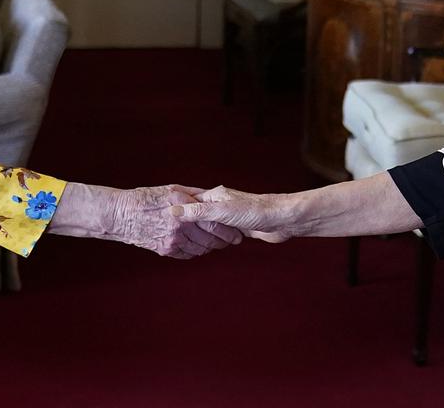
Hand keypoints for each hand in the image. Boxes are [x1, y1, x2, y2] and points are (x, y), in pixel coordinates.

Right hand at [107, 185, 242, 258]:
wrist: (122, 215)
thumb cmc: (147, 198)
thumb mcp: (172, 189)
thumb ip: (194, 194)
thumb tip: (212, 196)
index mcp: (183, 207)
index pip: (214, 222)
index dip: (229, 229)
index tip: (239, 231)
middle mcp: (180, 224)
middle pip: (211, 239)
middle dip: (226, 241)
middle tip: (235, 240)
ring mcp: (172, 239)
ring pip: (201, 249)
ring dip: (212, 247)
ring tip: (218, 243)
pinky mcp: (165, 250)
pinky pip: (188, 254)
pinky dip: (196, 251)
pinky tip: (200, 246)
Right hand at [169, 186, 293, 242]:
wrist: (284, 219)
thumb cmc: (256, 210)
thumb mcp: (223, 212)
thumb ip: (198, 213)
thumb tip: (173, 211)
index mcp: (213, 197)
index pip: (188, 202)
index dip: (175, 210)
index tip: (160, 217)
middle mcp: (218, 205)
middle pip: (195, 217)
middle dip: (185, 226)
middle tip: (170, 236)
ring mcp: (227, 217)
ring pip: (205, 228)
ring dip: (199, 236)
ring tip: (187, 243)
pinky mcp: (236, 228)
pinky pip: (216, 236)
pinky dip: (210, 241)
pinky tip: (206, 247)